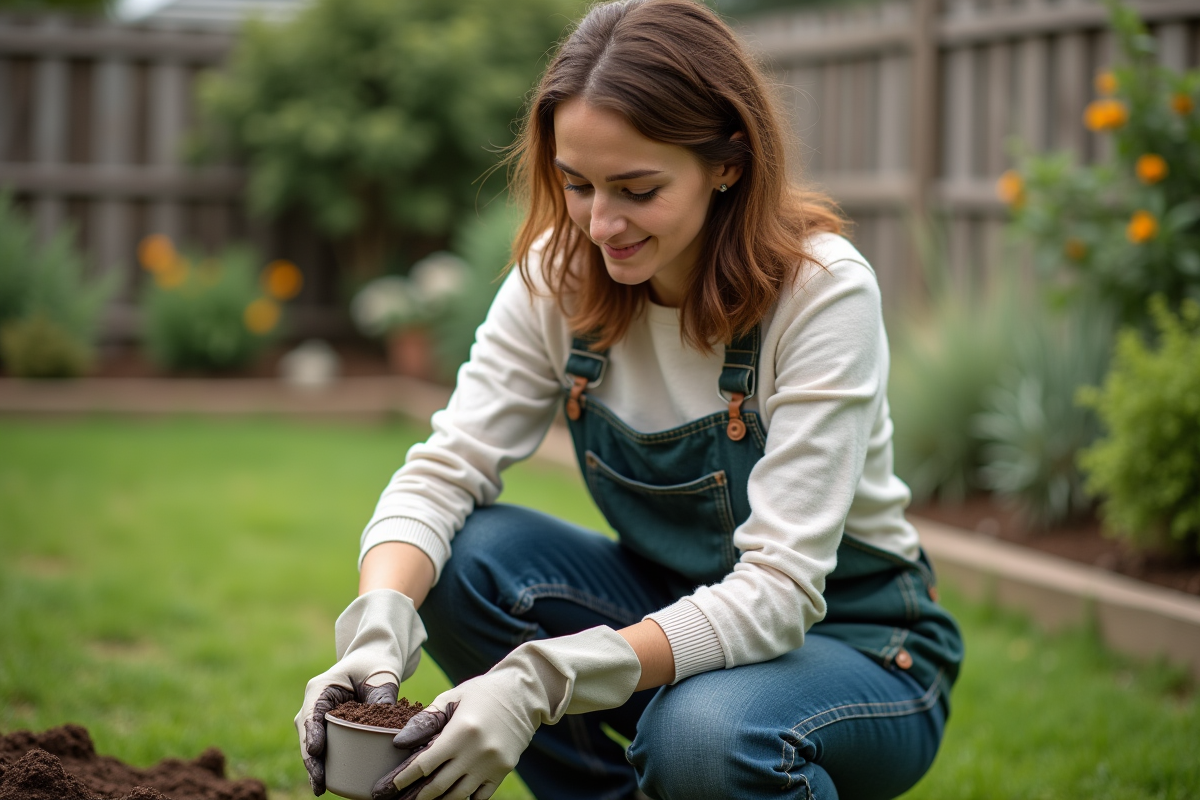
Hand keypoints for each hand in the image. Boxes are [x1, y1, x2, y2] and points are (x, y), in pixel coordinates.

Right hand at [295, 589, 425, 795]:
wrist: (373, 660)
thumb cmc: (375, 665)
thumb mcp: (381, 676)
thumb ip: (383, 698)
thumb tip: (390, 725)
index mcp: (322, 687)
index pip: (312, 712)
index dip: (311, 733)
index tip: (316, 751)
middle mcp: (315, 702)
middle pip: (307, 733)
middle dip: (311, 759)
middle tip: (319, 783)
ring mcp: (318, 716)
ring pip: (311, 743)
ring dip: (315, 765)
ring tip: (320, 788)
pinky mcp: (327, 726)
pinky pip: (322, 745)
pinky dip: (324, 762)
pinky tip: (327, 782)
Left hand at [376, 626, 640, 799]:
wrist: (525, 693)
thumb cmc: (482, 692)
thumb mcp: (452, 697)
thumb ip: (426, 720)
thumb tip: (399, 743)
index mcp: (461, 731)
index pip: (423, 764)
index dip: (400, 780)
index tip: (383, 790)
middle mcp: (476, 752)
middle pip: (437, 786)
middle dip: (412, 797)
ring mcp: (491, 765)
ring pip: (456, 796)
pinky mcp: (502, 772)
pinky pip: (478, 798)